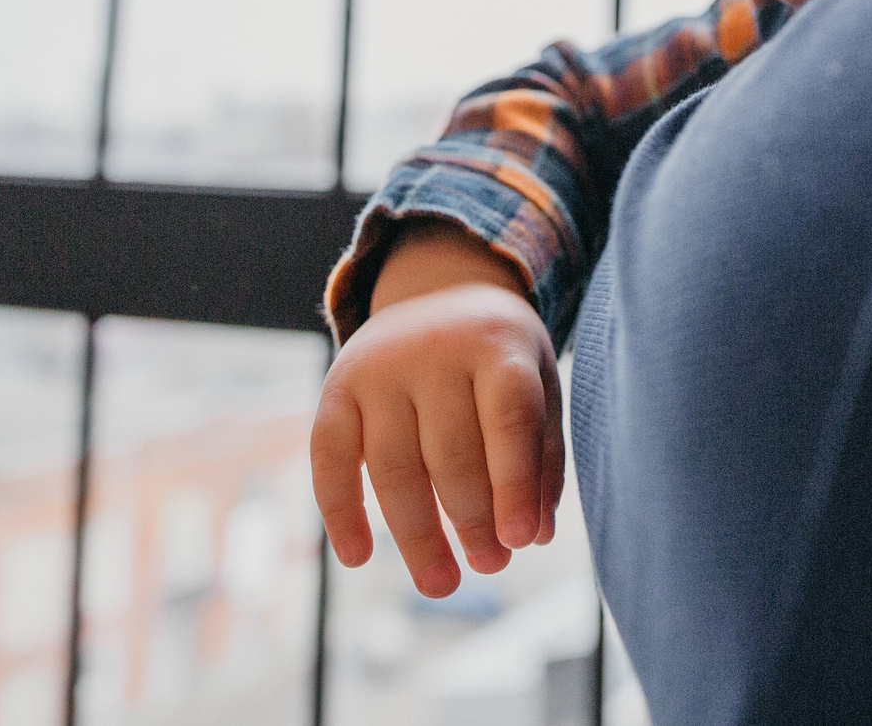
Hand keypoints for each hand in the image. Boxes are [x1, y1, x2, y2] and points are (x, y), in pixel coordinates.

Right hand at [310, 228, 563, 597]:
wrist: (440, 289)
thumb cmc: (500, 358)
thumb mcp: (539, 386)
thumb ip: (542, 457)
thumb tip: (534, 536)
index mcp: (497, 345)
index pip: (507, 418)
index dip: (515, 482)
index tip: (521, 540)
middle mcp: (435, 350)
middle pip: (450, 452)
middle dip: (472, 521)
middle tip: (491, 565)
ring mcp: (381, 367)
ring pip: (394, 466)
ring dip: (417, 535)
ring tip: (441, 582)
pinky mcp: (337, 386)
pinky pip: (328, 456)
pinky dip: (341, 511)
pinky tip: (359, 557)